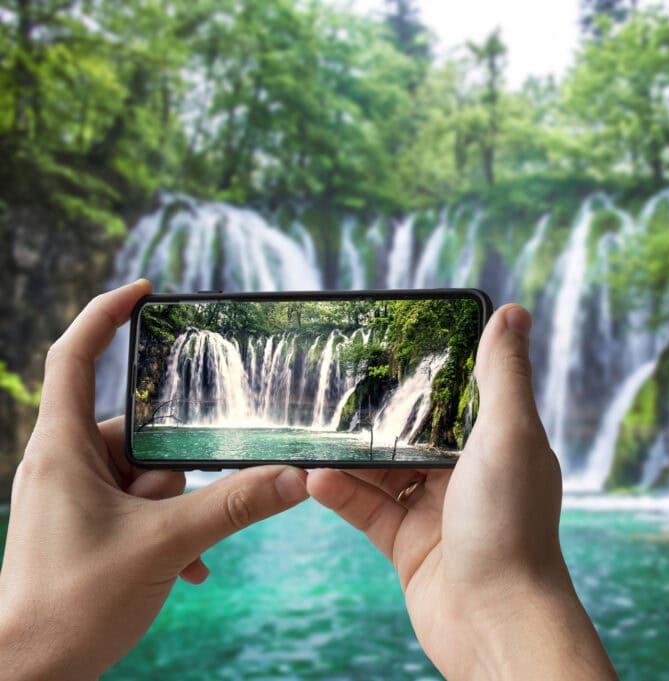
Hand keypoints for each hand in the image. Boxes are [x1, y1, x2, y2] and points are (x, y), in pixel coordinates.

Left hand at [0, 280, 309, 680]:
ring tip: (183, 552)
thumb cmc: (69, 606)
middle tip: (185, 508)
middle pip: (137, 430)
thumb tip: (295, 477)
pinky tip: (188, 568)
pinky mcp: (88, 527)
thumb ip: (233, 505)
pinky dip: (169, 531)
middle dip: (176, 469)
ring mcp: (76, 498)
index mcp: (63, 450)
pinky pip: (141, 508)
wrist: (26, 676)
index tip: (148, 290)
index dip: (106, 314)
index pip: (75, 357)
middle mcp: (65, 465)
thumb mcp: (163, 545)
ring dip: (178, 510)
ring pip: (147, 475)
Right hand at [307, 305, 617, 680]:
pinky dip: (341, 493)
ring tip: (312, 430)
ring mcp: (437, 510)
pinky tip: (314, 477)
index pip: (460, 395)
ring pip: (384, 469)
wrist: (495, 620)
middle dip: (380, 411)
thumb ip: (503, 375)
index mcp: (500, 444)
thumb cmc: (512, 524)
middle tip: (335, 384)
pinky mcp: (407, 544)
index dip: (429, 370)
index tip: (390, 341)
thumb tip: (513, 312)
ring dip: (350, 453)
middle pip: (416, 431)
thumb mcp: (510, 434)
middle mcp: (470, 475)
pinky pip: (367, 509)